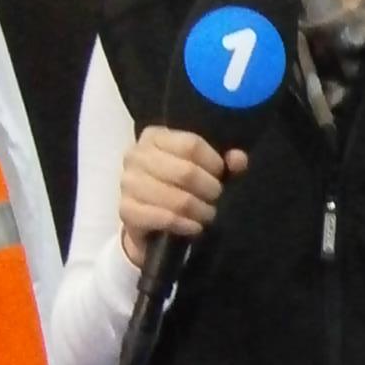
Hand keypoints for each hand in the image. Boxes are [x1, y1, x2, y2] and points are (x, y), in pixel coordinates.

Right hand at [119, 127, 247, 268]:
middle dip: (209, 190)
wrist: (149, 222)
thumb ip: (224, 163)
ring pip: (177, 198)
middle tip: (216, 200)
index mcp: (155, 137)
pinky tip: (194, 227)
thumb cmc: (178, 187)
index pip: (191, 144)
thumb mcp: (204, 171)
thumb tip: (238, 160)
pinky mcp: (126, 210)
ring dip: (199, 211)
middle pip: (186, 172)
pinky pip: (164, 218)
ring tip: (207, 215)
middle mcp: (136, 155)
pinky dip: (184, 225)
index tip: (221, 176)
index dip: (213, 163)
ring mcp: (128, 183)